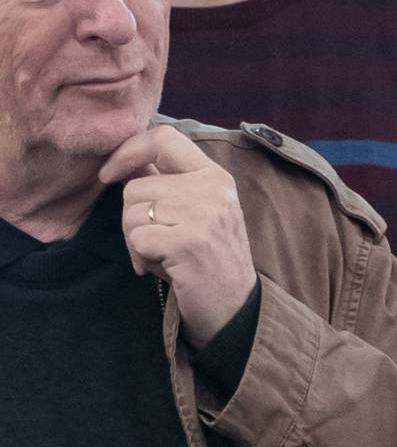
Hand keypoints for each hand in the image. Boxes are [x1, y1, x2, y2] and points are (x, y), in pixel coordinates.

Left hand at [100, 124, 256, 346]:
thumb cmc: (210, 262)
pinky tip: (165, 269)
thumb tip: (126, 164)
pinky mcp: (186, 242)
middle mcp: (212, 190)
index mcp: (215, 177)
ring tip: (162, 257)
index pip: (164, 138)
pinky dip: (142, 258)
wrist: (236, 308)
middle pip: (137, 186)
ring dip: (135, 241)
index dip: (129, 151)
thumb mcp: (198, 213)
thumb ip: (168, 184)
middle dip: (131, 218)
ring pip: (132, 212)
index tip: (110, 174)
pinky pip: (136, 239)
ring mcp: (201, 215)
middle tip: (153, 243)